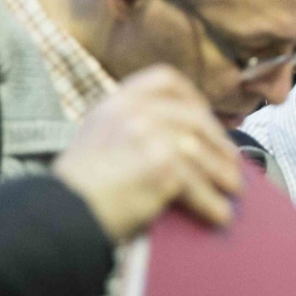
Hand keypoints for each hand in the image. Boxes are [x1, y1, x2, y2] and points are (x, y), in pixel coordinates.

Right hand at [54, 66, 241, 240]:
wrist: (60, 213)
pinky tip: (220, 215)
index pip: (166, 80)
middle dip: (219, 143)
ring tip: (234, 191)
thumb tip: (188, 146)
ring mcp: (148, 134)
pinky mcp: (160, 164)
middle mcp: (133, 110)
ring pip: (200, 152)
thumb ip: (134, 127)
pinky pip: (197, 183)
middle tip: (233, 163)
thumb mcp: (100, 136)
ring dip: (222, 174)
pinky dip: (212, 202)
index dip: (193, 98)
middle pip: (193, 118)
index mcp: (117, 100)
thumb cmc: (81, 187)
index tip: (208, 117)